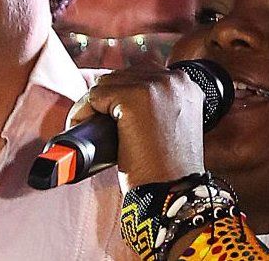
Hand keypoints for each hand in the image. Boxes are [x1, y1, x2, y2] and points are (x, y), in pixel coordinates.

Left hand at [67, 65, 205, 192]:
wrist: (172, 193)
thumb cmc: (169, 168)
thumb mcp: (171, 127)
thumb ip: (158, 107)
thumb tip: (122, 101)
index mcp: (186, 84)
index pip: (140, 76)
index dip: (121, 96)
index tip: (112, 118)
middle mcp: (173, 80)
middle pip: (121, 77)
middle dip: (106, 101)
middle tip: (98, 128)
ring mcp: (154, 86)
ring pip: (105, 85)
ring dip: (93, 107)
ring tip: (92, 130)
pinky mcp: (133, 98)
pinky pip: (93, 96)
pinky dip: (82, 113)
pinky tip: (86, 130)